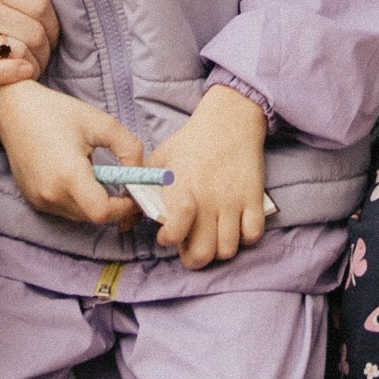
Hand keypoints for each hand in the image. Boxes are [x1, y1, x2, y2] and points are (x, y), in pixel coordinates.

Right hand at [0, 0, 57, 85]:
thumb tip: (33, 8)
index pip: (38, 3)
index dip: (54, 25)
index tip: (51, 35)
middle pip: (32, 31)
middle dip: (46, 50)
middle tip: (43, 57)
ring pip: (14, 54)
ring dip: (30, 66)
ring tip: (29, 69)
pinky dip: (9, 76)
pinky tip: (19, 76)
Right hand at [0, 80, 140, 230]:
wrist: (15, 110)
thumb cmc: (58, 113)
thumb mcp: (102, 123)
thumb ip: (130, 149)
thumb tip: (141, 175)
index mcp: (69, 174)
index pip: (102, 213)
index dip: (124, 208)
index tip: (133, 192)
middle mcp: (51, 193)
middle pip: (93, 217)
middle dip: (113, 204)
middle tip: (121, 182)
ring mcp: (40, 199)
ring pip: (80, 216)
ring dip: (95, 202)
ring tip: (94, 171)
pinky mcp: (33, 199)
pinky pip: (64, 210)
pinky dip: (78, 200)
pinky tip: (76, 175)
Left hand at [149, 83, 268, 270]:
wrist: (229, 120)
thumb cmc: (189, 142)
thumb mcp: (158, 162)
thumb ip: (139, 193)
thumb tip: (124, 224)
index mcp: (181, 190)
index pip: (175, 232)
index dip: (169, 239)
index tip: (167, 234)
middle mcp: (208, 200)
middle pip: (203, 254)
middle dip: (193, 258)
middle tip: (190, 246)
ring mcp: (233, 201)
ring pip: (228, 249)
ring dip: (218, 249)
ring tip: (212, 236)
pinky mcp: (254, 198)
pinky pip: (253, 234)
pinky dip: (244, 236)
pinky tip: (235, 226)